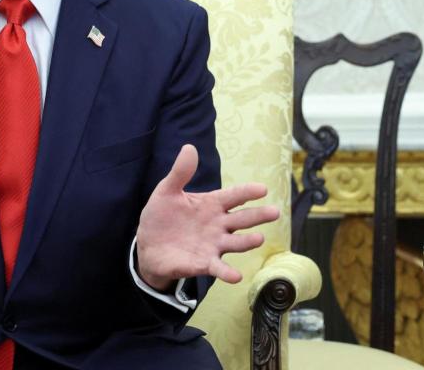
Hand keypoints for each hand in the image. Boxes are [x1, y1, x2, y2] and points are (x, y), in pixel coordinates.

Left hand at [136, 144, 279, 289]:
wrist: (147, 245)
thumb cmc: (161, 216)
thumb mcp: (167, 191)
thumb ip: (180, 172)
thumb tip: (189, 147)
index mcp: (210, 204)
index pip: (233, 196)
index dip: (247, 192)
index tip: (263, 189)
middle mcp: (217, 225)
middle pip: (241, 219)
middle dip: (258, 216)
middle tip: (275, 212)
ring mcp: (213, 245)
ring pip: (235, 243)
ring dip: (247, 242)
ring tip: (259, 239)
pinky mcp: (203, 263)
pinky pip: (218, 268)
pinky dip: (228, 272)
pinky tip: (236, 276)